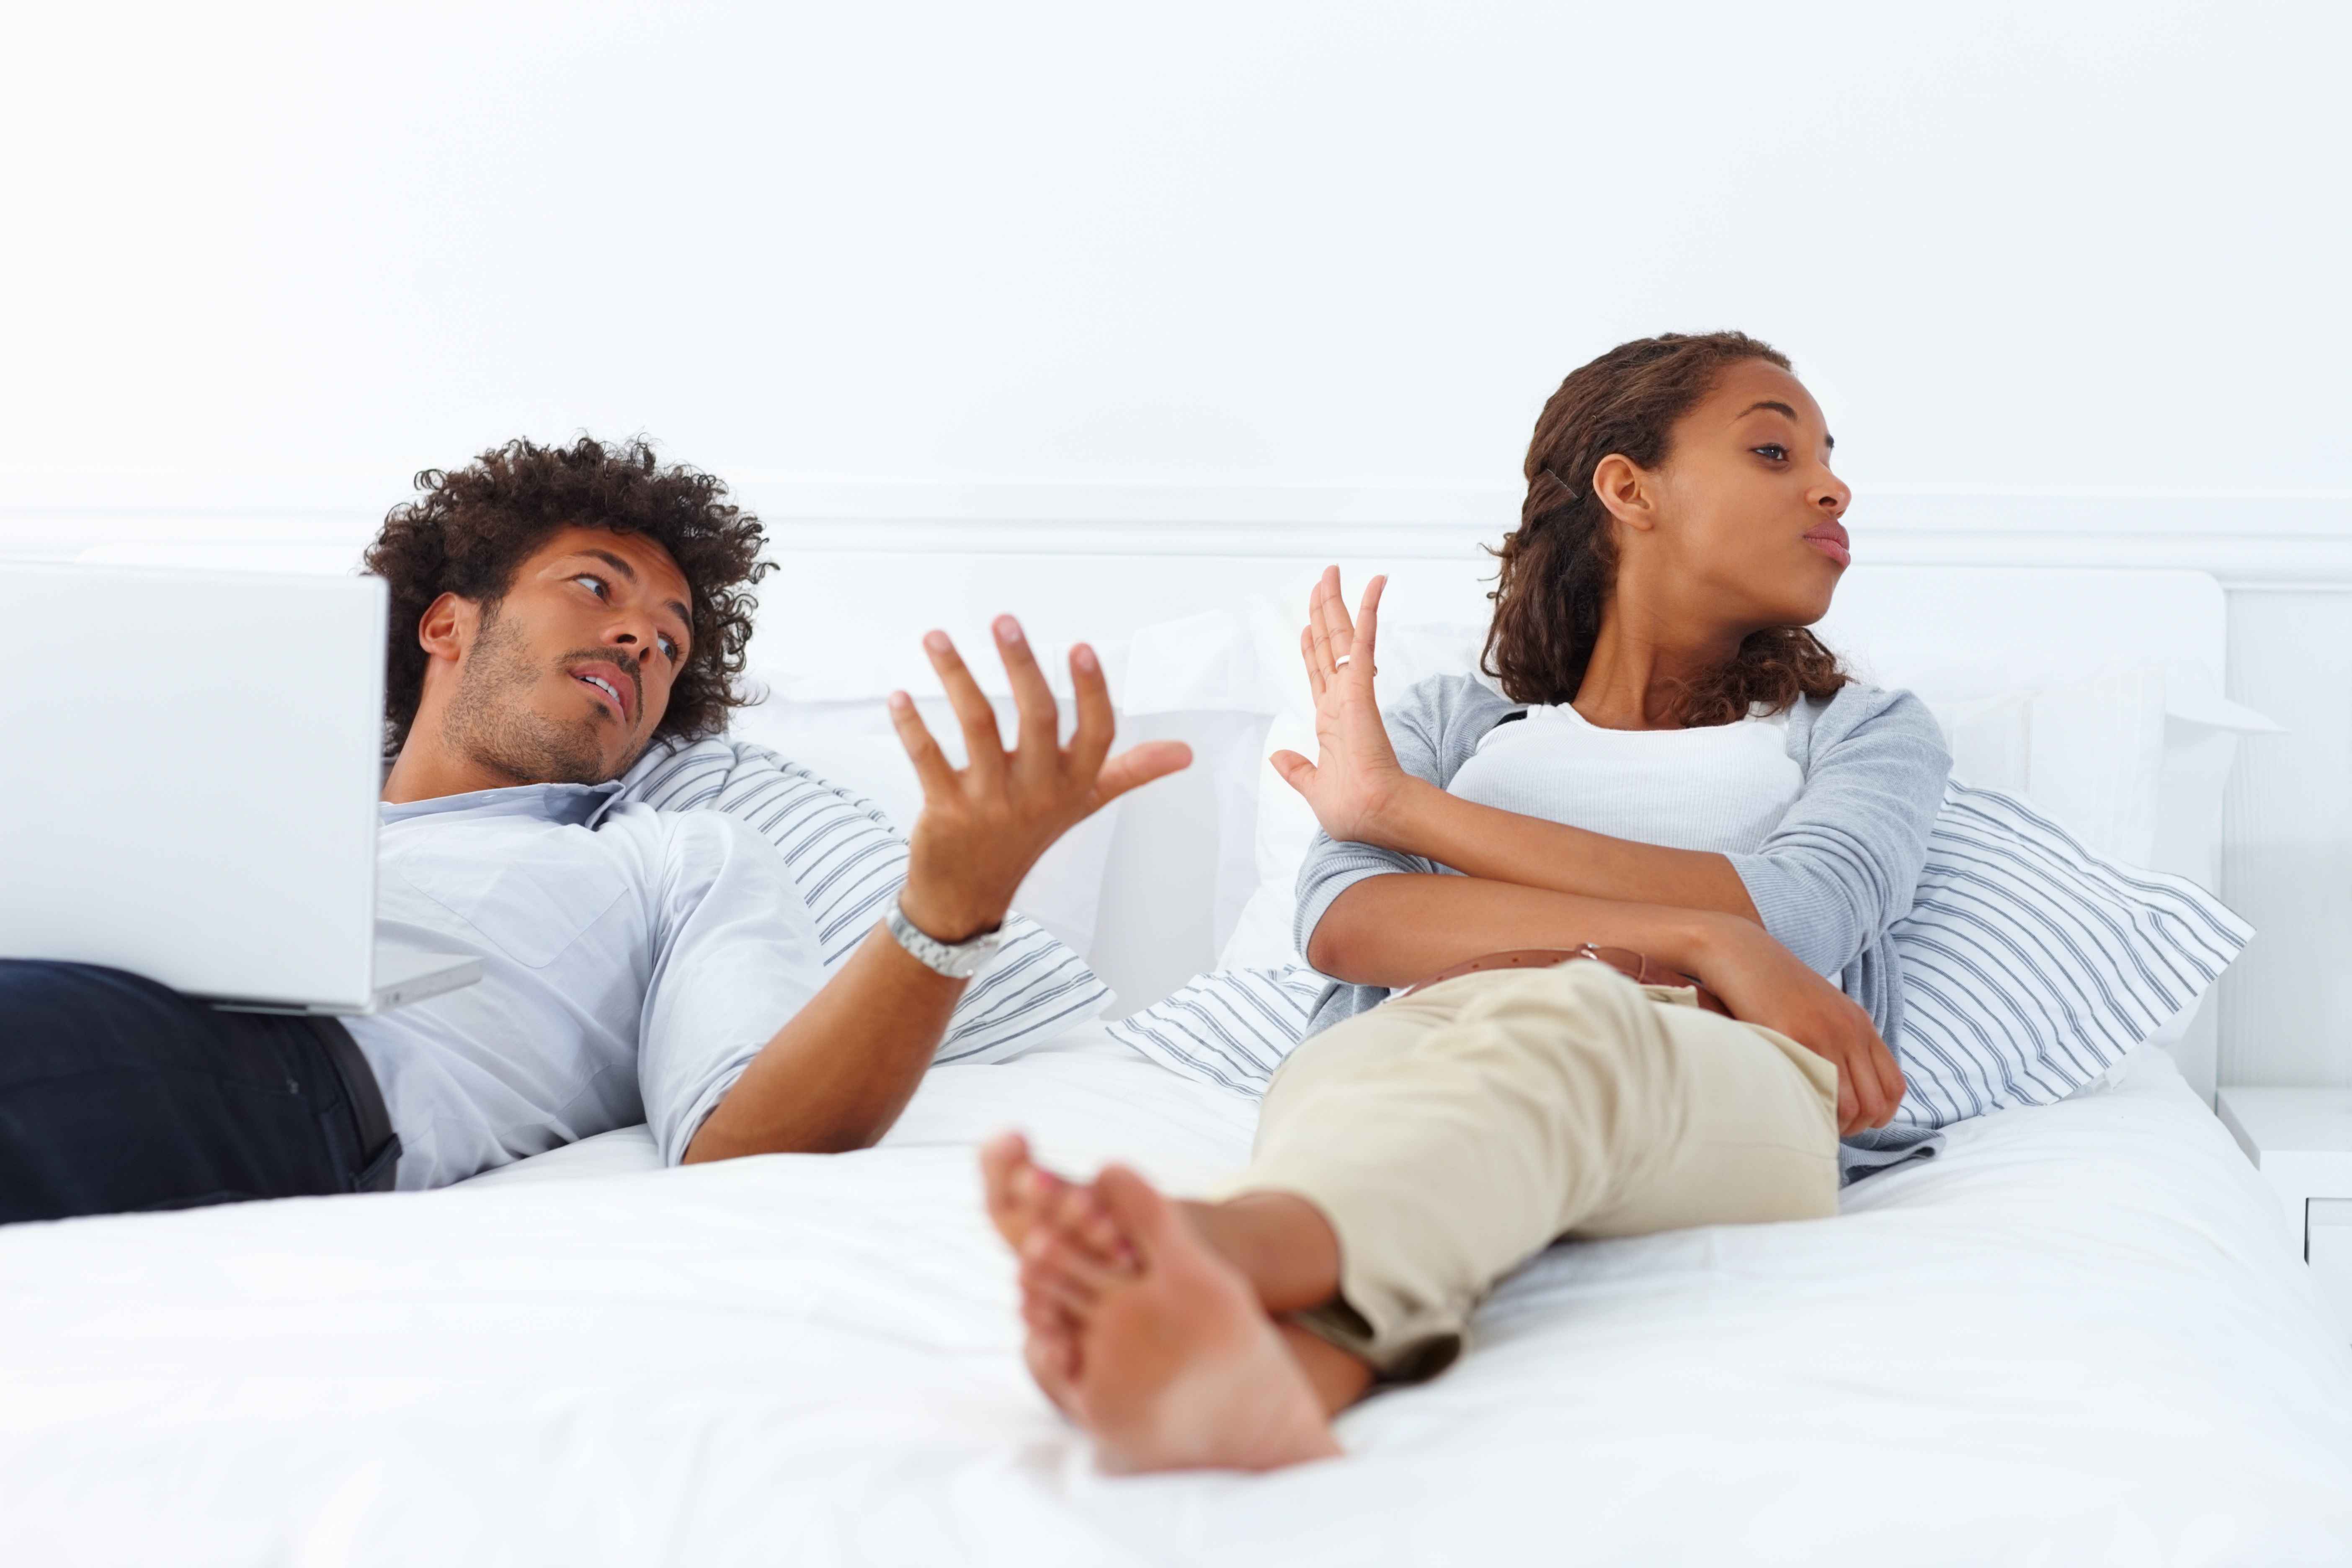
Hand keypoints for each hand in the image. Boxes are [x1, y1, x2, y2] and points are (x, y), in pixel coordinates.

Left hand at [888, 617, 1190, 943]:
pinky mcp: (947, 810)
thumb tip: (1184, 752)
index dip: (1091, 690)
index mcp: (1072, 785)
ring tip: (936, 637)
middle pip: (1038, 719)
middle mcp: (1037, 793)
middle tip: (1005, 621)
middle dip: (1022, 665)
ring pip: (977, 725)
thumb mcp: (1083, 804)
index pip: (1095, 734)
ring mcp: (991, 802)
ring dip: (956, 677)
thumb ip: (1129, 772)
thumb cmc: (1028, 837)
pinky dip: (911, 724)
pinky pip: (927, 759)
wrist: (969, 895)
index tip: (1080, 647)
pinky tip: (900, 694)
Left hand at [1269, 566, 1420, 848]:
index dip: (1313, 648)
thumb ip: (1297, 770)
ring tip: (1333, 573)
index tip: (1308, 626)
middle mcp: (1341, 700)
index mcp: (1331, 722)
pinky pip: (1364, 642)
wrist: (1375, 815)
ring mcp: (1352, 692)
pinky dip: (1368, 612)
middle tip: (1324, 579)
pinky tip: (1373, 585)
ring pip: (1342, 636)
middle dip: (1324, 611)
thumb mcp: (1314, 787)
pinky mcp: (1362, 689)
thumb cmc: (1355, 809)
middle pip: (1329, 645)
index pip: (1320, 674)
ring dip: (1337, 602)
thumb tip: (1278, 757)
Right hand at [1692, 916, 1906, 1136]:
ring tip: (1808, 1121)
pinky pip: (1819, 1091)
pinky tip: (1793, 1107)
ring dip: (1833, 1125)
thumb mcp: (1819, 1009)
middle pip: (1876, 1103)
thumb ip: (1838, 1039)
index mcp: (1860, 1024)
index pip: (1895, 1087)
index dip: (1879, 1115)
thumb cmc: (1770, 985)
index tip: (1852, 1121)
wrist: (1740, 953)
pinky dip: (1811, 1110)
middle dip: (1855, 1127)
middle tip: (1825, 1127)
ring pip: (1852, 1106)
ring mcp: (1826, 1034)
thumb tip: (1841, 1086)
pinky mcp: (1796, 1037)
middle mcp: (1851, 1030)